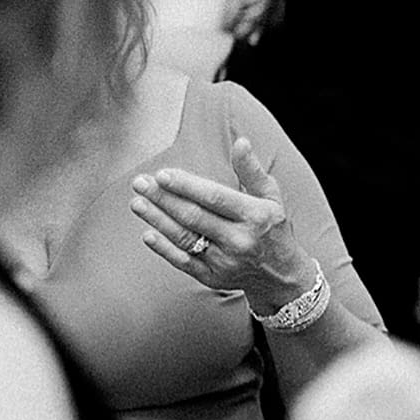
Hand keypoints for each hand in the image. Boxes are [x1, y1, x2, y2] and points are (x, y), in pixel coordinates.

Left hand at [131, 135, 316, 313]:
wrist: (282, 275)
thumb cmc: (274, 229)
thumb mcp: (271, 197)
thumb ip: (252, 170)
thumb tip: (241, 141)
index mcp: (255, 216)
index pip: (215, 198)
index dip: (186, 186)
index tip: (162, 174)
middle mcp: (240, 240)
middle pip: (194, 217)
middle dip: (164, 199)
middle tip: (140, 184)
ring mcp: (225, 261)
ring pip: (185, 238)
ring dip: (157, 220)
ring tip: (137, 203)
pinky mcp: (213, 277)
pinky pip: (183, 262)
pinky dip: (164, 249)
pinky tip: (148, 234)